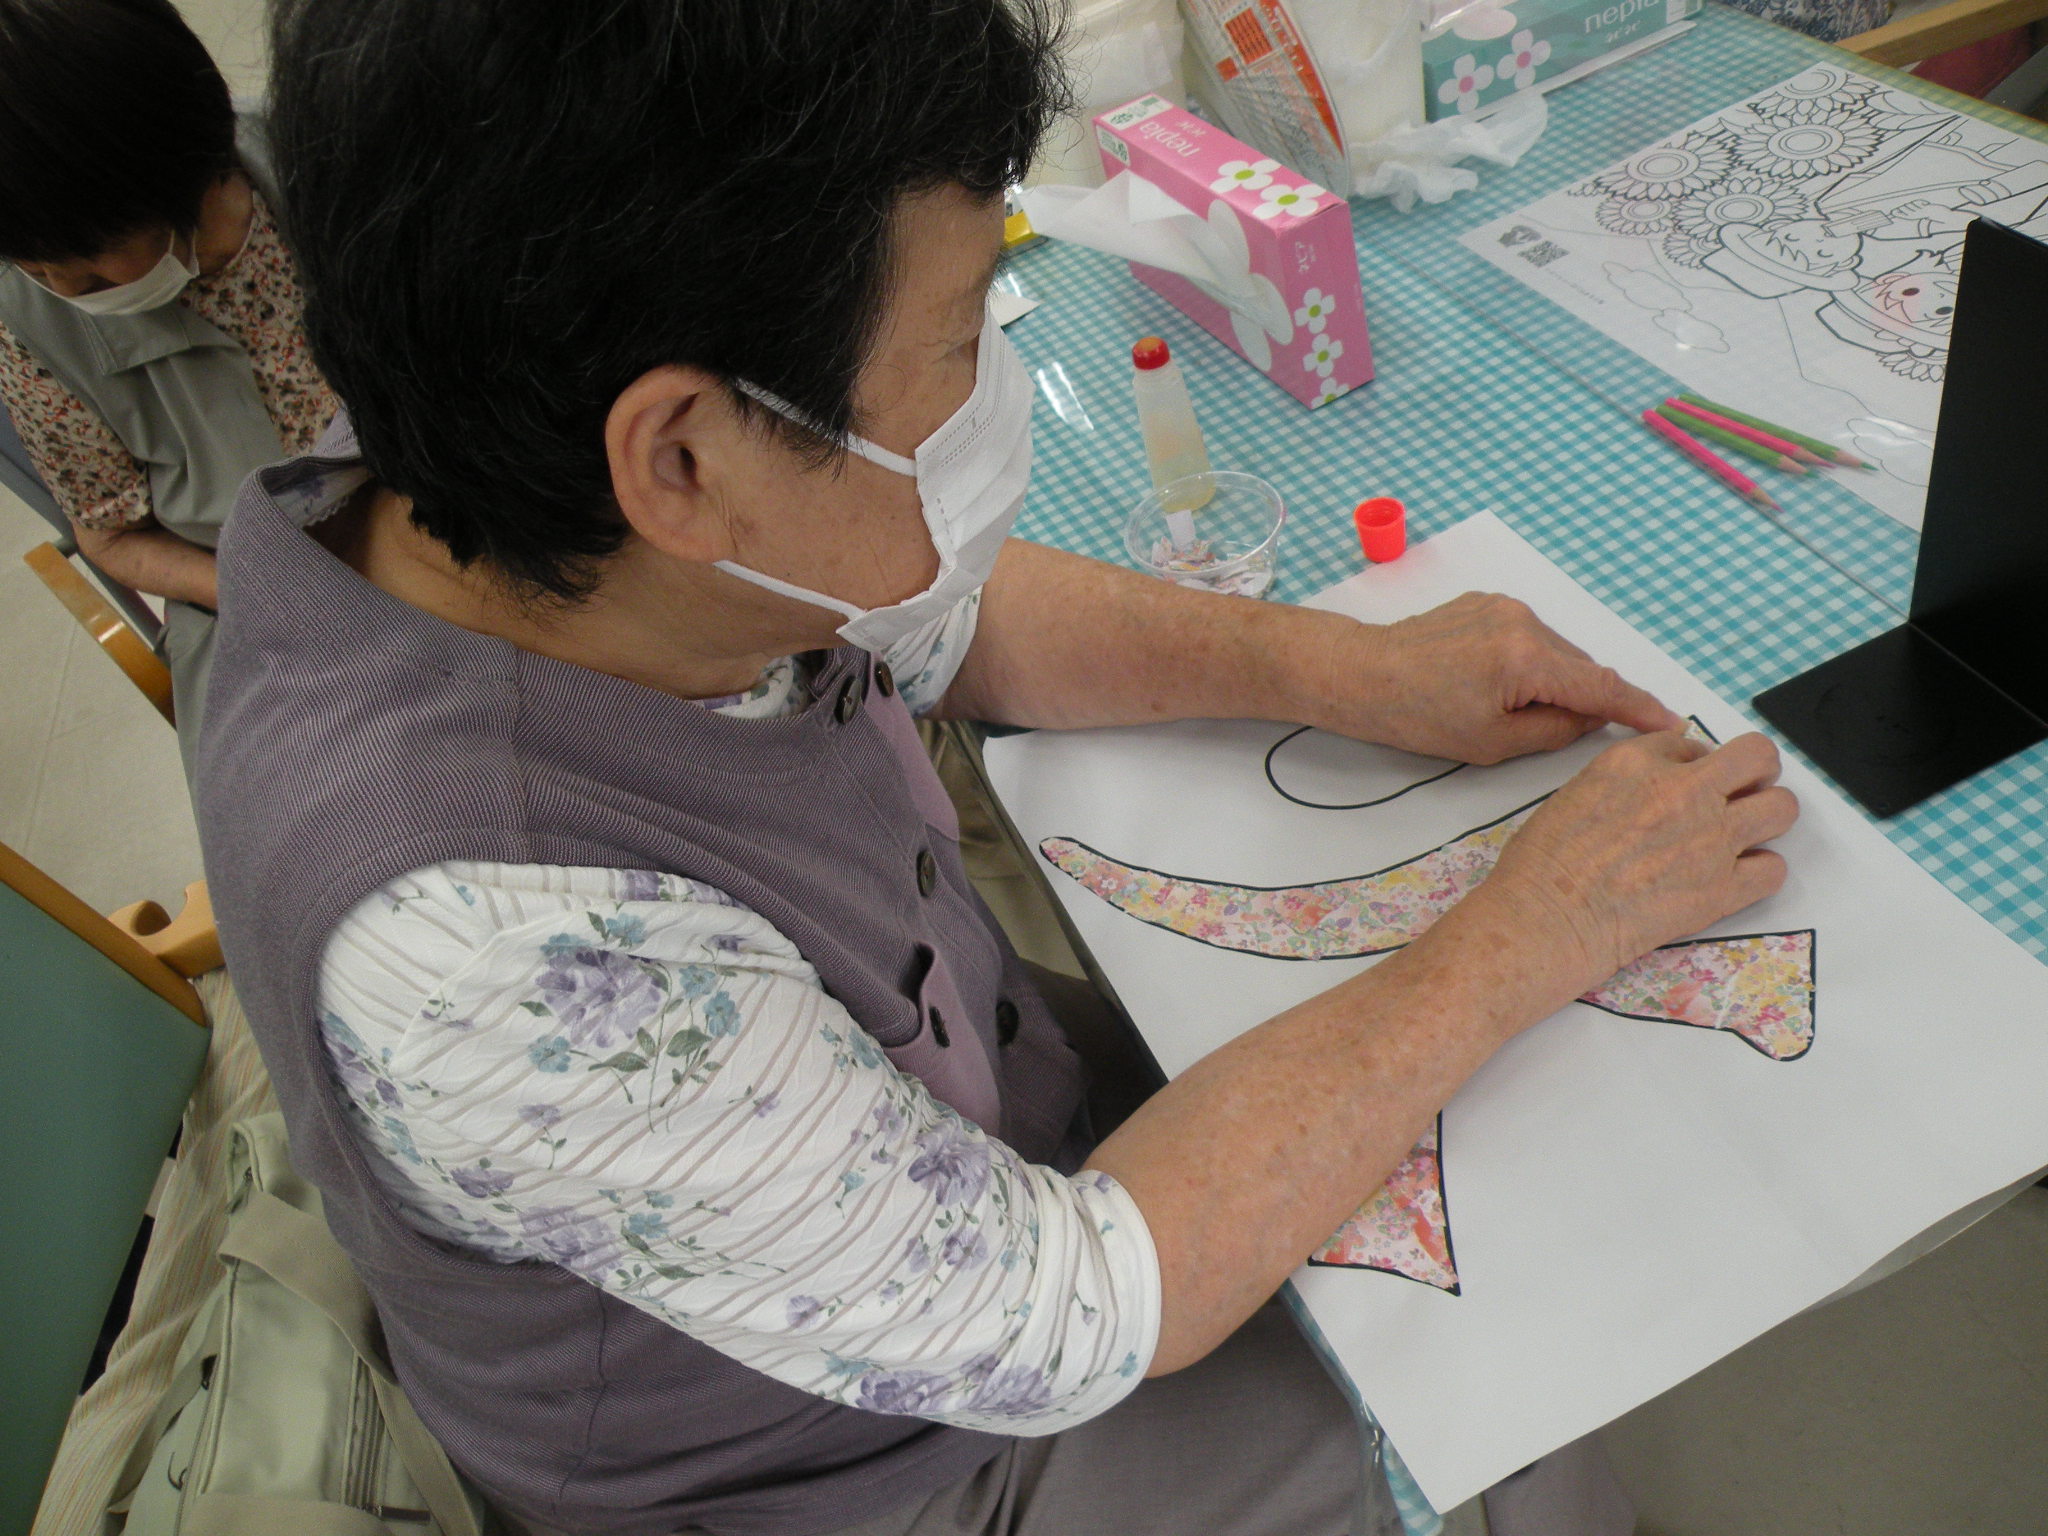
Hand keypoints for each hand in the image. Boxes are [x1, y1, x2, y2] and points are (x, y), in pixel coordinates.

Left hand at [1303, 593, 1682, 763]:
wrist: (1362, 675)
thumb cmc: (1417, 715)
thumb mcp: (1492, 743)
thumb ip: (1554, 730)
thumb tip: (1591, 718)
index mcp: (1526, 658)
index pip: (1601, 687)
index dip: (1639, 708)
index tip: (1671, 720)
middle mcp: (1523, 621)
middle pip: (1581, 667)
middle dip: (1584, 699)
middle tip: (1562, 733)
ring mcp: (1504, 606)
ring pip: (1556, 651)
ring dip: (1554, 679)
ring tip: (1514, 710)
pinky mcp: (1487, 602)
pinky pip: (1529, 636)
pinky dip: (1530, 661)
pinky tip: (1496, 684)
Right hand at [1454, 731, 1798, 1011]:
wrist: (1545, 918)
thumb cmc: (1543, 864)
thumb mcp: (1575, 792)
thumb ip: (1625, 778)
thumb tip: (1656, 781)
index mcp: (1638, 761)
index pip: (1693, 742)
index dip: (1693, 763)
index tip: (1685, 782)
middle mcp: (1683, 790)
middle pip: (1759, 757)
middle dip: (1756, 772)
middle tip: (1741, 792)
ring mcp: (1710, 839)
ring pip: (1782, 808)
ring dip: (1766, 818)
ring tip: (1743, 836)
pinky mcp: (1722, 889)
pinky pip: (1774, 870)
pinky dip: (1759, 873)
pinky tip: (1734, 878)